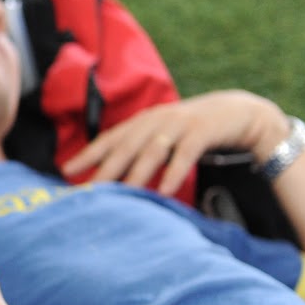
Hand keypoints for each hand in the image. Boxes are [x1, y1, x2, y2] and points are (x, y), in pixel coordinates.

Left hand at [61, 90, 288, 197]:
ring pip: (152, 150)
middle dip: (105, 169)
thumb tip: (107, 176)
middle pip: (126, 147)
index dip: (88, 155)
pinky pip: (186, 153)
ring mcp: (179, 124)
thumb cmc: (190, 130)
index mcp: (142, 122)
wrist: (237, 111)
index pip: (109, 139)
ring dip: (137, 173)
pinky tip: (164, 191)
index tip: (66, 172)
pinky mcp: (202, 132)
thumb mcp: (161, 136)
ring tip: (122, 193)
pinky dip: (174, 171)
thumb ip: (137, 151)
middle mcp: (155, 121)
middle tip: (89, 190)